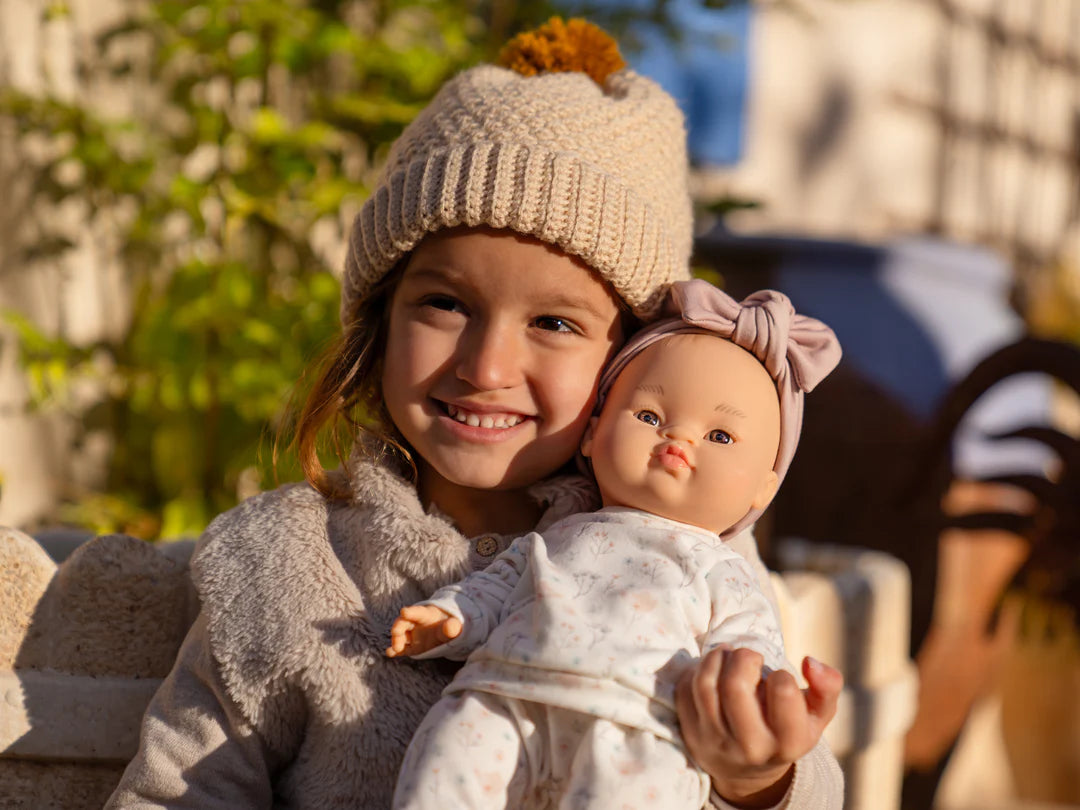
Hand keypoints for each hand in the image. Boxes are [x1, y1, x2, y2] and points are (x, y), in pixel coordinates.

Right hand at [385, 605, 462, 657]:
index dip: (411, 612)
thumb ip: (452, 626)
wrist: (447, 633)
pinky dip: (394, 650)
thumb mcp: (454, 626)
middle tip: (396, 634)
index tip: (404, 612)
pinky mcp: (411, 646)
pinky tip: (389, 653)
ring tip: (396, 649)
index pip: (418, 612)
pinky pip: (401, 648)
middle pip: (404, 623)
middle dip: (398, 627)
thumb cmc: (450, 626)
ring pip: (400, 635)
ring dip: (396, 640)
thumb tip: (450, 627)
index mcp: (426, 614)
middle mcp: (415, 623)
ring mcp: (412, 635)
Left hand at [676, 648, 841, 807]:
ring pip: (705, 685)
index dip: (780, 674)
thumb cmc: (788, 730)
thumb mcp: (817, 716)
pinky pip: (685, 690)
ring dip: (716, 657)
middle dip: (743, 657)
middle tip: (749, 657)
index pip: (782, 690)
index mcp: (788, 741)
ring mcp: (715, 741)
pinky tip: (712, 669)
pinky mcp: (691, 734)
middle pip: (735, 686)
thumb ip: (827, 687)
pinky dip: (696, 670)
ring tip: (728, 655)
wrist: (750, 771)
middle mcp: (750, 746)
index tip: (778, 678)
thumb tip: (810, 662)